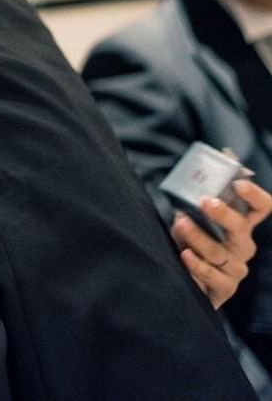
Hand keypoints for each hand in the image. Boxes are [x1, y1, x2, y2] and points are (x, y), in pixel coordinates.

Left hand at [174, 179, 271, 307]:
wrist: (186, 279)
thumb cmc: (193, 241)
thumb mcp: (195, 216)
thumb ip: (205, 191)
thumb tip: (224, 154)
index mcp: (240, 225)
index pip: (261, 208)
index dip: (255, 196)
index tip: (239, 184)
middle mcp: (242, 245)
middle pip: (240, 228)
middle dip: (224, 214)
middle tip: (206, 202)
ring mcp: (236, 268)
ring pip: (219, 251)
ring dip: (197, 237)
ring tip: (180, 224)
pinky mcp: (225, 287)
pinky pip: (213, 275)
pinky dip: (197, 265)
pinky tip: (185, 254)